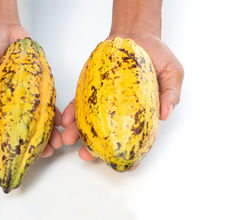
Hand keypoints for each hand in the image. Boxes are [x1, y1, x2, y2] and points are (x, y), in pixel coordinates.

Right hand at [0, 23, 62, 165]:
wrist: (4, 29)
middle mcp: (5, 105)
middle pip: (14, 132)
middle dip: (24, 148)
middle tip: (35, 159)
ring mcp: (22, 99)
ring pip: (33, 123)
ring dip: (43, 136)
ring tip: (53, 147)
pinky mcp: (37, 89)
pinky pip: (46, 106)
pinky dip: (53, 116)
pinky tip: (60, 126)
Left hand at [61, 32, 183, 162]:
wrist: (136, 34)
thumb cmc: (157, 56)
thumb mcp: (173, 72)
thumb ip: (171, 93)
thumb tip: (165, 114)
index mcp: (140, 114)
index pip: (136, 140)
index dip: (132, 155)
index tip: (126, 167)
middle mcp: (119, 113)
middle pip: (107, 136)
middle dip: (95, 149)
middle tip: (87, 156)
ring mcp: (102, 102)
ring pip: (88, 123)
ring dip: (77, 133)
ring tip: (69, 140)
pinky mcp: (90, 89)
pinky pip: (78, 103)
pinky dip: (70, 112)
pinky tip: (65, 120)